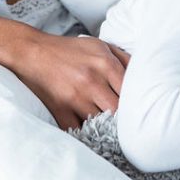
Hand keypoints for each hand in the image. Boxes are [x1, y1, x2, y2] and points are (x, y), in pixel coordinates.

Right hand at [12, 34, 129, 129]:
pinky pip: (78, 130)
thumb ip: (124, 58)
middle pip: (118, 111)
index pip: (131, 92)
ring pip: (100, 123)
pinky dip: (85, 133)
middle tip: (128, 123)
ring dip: (105, 127)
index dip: (137, 103)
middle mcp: (91, 81)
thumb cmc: (69, 50)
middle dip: (123, 118)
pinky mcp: (60, 109)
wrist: (33, 51)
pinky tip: (91, 133)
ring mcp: (74, 97)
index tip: (140, 110)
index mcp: (104, 64)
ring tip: (111, 130)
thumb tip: (146, 74)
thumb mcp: (100, 45)